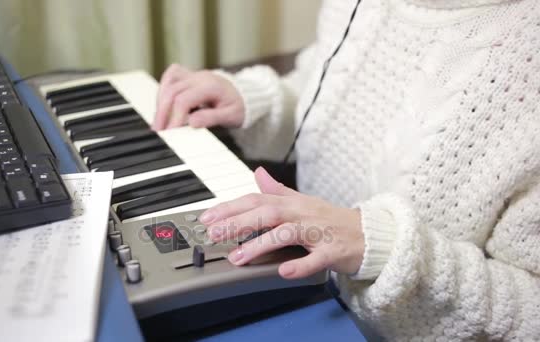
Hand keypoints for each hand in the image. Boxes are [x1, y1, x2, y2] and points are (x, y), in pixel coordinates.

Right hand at [153, 64, 244, 129]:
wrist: (243, 94)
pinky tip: (162, 105)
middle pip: (172, 91)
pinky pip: (170, 76)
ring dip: (160, 101)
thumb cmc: (238, 106)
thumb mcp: (231, 116)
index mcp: (211, 86)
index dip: (174, 117)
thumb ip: (212, 118)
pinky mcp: (188, 76)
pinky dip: (163, 89)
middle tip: (158, 131)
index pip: (184, 100)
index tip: (169, 133)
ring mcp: (193, 74)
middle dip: (162, 112)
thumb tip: (192, 123)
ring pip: (168, 81)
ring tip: (158, 121)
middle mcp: (200, 77)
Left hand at [199, 167, 364, 278]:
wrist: (370, 233)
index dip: (230, 207)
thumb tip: (257, 173)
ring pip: (287, 233)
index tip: (207, 217)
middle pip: (267, 213)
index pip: (257, 200)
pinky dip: (300, 265)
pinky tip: (283, 271)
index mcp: (293, 203)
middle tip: (214, 234)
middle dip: (238, 222)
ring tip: (238, 257)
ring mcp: (319, 232)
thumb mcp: (303, 202)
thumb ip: (278, 191)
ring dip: (260, 245)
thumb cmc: (332, 219)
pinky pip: (316, 258)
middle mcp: (303, 214)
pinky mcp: (333, 251)